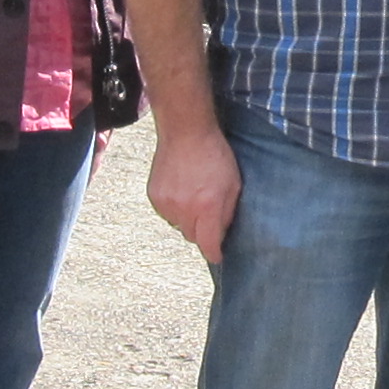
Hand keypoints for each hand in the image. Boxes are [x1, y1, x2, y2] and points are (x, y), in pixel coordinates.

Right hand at [149, 122, 240, 263]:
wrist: (185, 132)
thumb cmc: (214, 154)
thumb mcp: (233, 184)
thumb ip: (227, 212)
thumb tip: (221, 234)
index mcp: (207, 206)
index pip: (208, 244)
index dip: (214, 253)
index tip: (217, 255)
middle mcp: (184, 208)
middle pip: (192, 236)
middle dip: (202, 231)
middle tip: (208, 214)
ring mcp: (166, 203)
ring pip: (178, 225)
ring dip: (187, 219)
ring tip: (194, 197)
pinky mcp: (154, 196)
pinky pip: (166, 214)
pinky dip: (175, 208)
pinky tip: (182, 191)